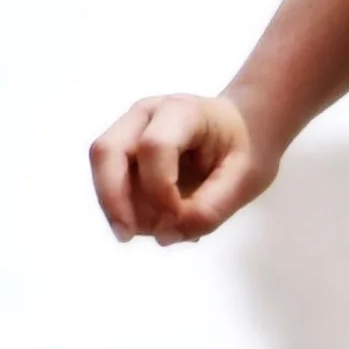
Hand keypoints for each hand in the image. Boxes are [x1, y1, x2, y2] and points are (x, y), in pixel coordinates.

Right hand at [89, 94, 272, 245]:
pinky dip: (123, 204)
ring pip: (102, 166)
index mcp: (183, 111)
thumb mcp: (246, 180)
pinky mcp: (124, 147)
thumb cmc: (247, 148)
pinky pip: (108, 178)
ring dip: (117, 205)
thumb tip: (165, 236)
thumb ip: (210, 209)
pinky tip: (153, 220)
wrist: (244, 128)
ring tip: (154, 228)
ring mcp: (130, 128)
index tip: (179, 218)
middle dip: (113, 199)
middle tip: (128, 236)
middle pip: (107, 151)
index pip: (154, 146)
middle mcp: (147, 113)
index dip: (160, 190)